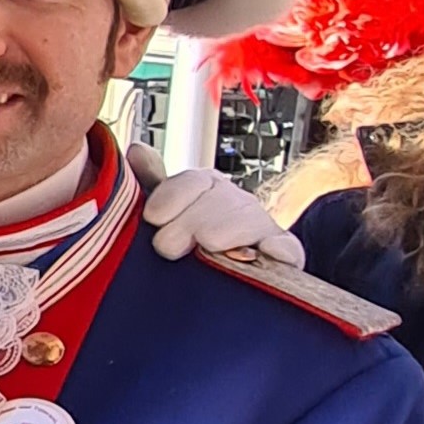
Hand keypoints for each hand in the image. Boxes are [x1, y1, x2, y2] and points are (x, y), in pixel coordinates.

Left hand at [138, 161, 303, 266]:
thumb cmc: (194, 239)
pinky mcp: (286, 257)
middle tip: (173, 246)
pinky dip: (276, 250)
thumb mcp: (170, 212)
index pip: (194, 180)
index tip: (153, 217)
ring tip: (208, 247)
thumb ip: (153, 184)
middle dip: (191, 223)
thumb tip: (137, 150)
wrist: (235, 273)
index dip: (171, 197)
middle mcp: (239, 203)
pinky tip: (264, 252)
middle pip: (218, 199)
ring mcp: (264, 229)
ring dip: (223, 234)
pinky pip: (286, 249)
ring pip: (247, 219)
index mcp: (208, 188)